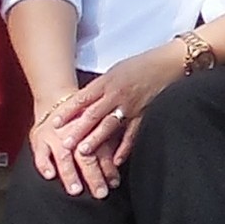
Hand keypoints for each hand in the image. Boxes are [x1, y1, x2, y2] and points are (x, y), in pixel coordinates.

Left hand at [36, 46, 180, 192]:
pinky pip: (132, 134)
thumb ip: (100, 87)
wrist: (169, 63)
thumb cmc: (141, 65)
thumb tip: (83, 102)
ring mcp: (131, 106)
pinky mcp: (145, 115)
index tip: (55, 123)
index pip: (83, 98)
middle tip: (64, 144)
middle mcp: (117, 94)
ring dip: (95, 140)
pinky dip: (124, 148)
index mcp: (107, 82)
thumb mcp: (116, 70)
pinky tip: (115, 160)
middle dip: (77, 130)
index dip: (68, 111)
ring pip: (109, 125)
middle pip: (93, 114)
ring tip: (83, 152)